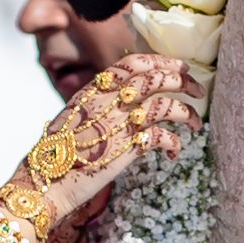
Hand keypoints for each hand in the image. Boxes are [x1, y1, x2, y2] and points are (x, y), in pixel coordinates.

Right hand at [12, 53, 198, 224]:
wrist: (45, 181)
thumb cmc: (55, 154)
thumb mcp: (72, 118)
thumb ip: (97, 106)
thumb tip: (117, 103)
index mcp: (94, 89)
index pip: (133, 63)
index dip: (160, 61)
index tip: (178, 67)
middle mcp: (108, 100)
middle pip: (156, 77)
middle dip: (183, 81)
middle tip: (198, 90)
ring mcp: (119, 122)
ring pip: (166, 104)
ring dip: (187, 112)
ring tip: (195, 123)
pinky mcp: (128, 148)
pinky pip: (163, 136)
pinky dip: (174, 142)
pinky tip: (173, 152)